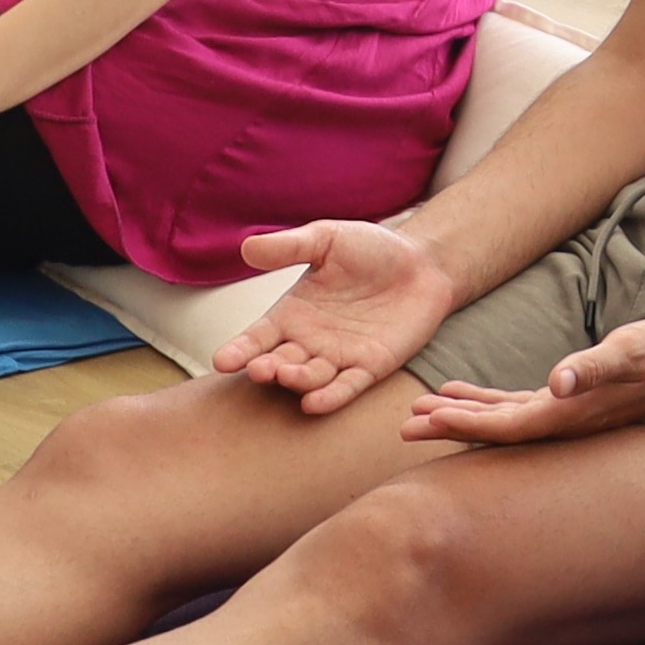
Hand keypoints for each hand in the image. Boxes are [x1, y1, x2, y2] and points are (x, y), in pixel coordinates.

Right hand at [207, 222, 464, 414]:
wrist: (422, 263)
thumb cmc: (370, 249)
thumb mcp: (326, 240)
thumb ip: (290, 247)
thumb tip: (246, 247)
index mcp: (291, 314)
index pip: (258, 337)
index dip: (240, 350)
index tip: (222, 360)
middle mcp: (309, 341)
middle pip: (280, 362)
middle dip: (268, 368)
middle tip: (259, 369)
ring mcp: (339, 357)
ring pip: (311, 377)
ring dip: (297, 381)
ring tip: (287, 377)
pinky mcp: (371, 367)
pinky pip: (347, 387)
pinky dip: (331, 396)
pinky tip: (314, 404)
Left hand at [408, 314, 644, 449]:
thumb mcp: (631, 351)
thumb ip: (593, 367)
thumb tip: (558, 382)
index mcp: (569, 415)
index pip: (504, 426)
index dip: (462, 424)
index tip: (423, 421)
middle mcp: (562, 422)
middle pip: (492, 429)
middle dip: (447, 427)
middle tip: (402, 427)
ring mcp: (564, 414)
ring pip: (499, 419)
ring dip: (459, 415)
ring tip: (418, 413)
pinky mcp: (568, 401)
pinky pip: (516, 405)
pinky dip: (484, 400)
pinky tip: (457, 391)